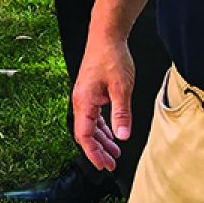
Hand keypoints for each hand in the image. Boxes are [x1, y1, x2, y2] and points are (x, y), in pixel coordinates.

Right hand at [71, 33, 135, 171]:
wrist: (106, 36)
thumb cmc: (112, 58)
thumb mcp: (122, 89)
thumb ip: (121, 114)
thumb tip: (123, 137)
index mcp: (84, 102)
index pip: (84, 136)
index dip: (93, 153)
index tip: (104, 165)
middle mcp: (80, 101)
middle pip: (85, 134)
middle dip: (98, 151)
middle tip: (111, 164)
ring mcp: (84, 97)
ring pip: (90, 125)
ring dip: (102, 140)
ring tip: (115, 152)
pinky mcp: (91, 92)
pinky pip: (93, 116)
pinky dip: (102, 128)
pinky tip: (112, 133)